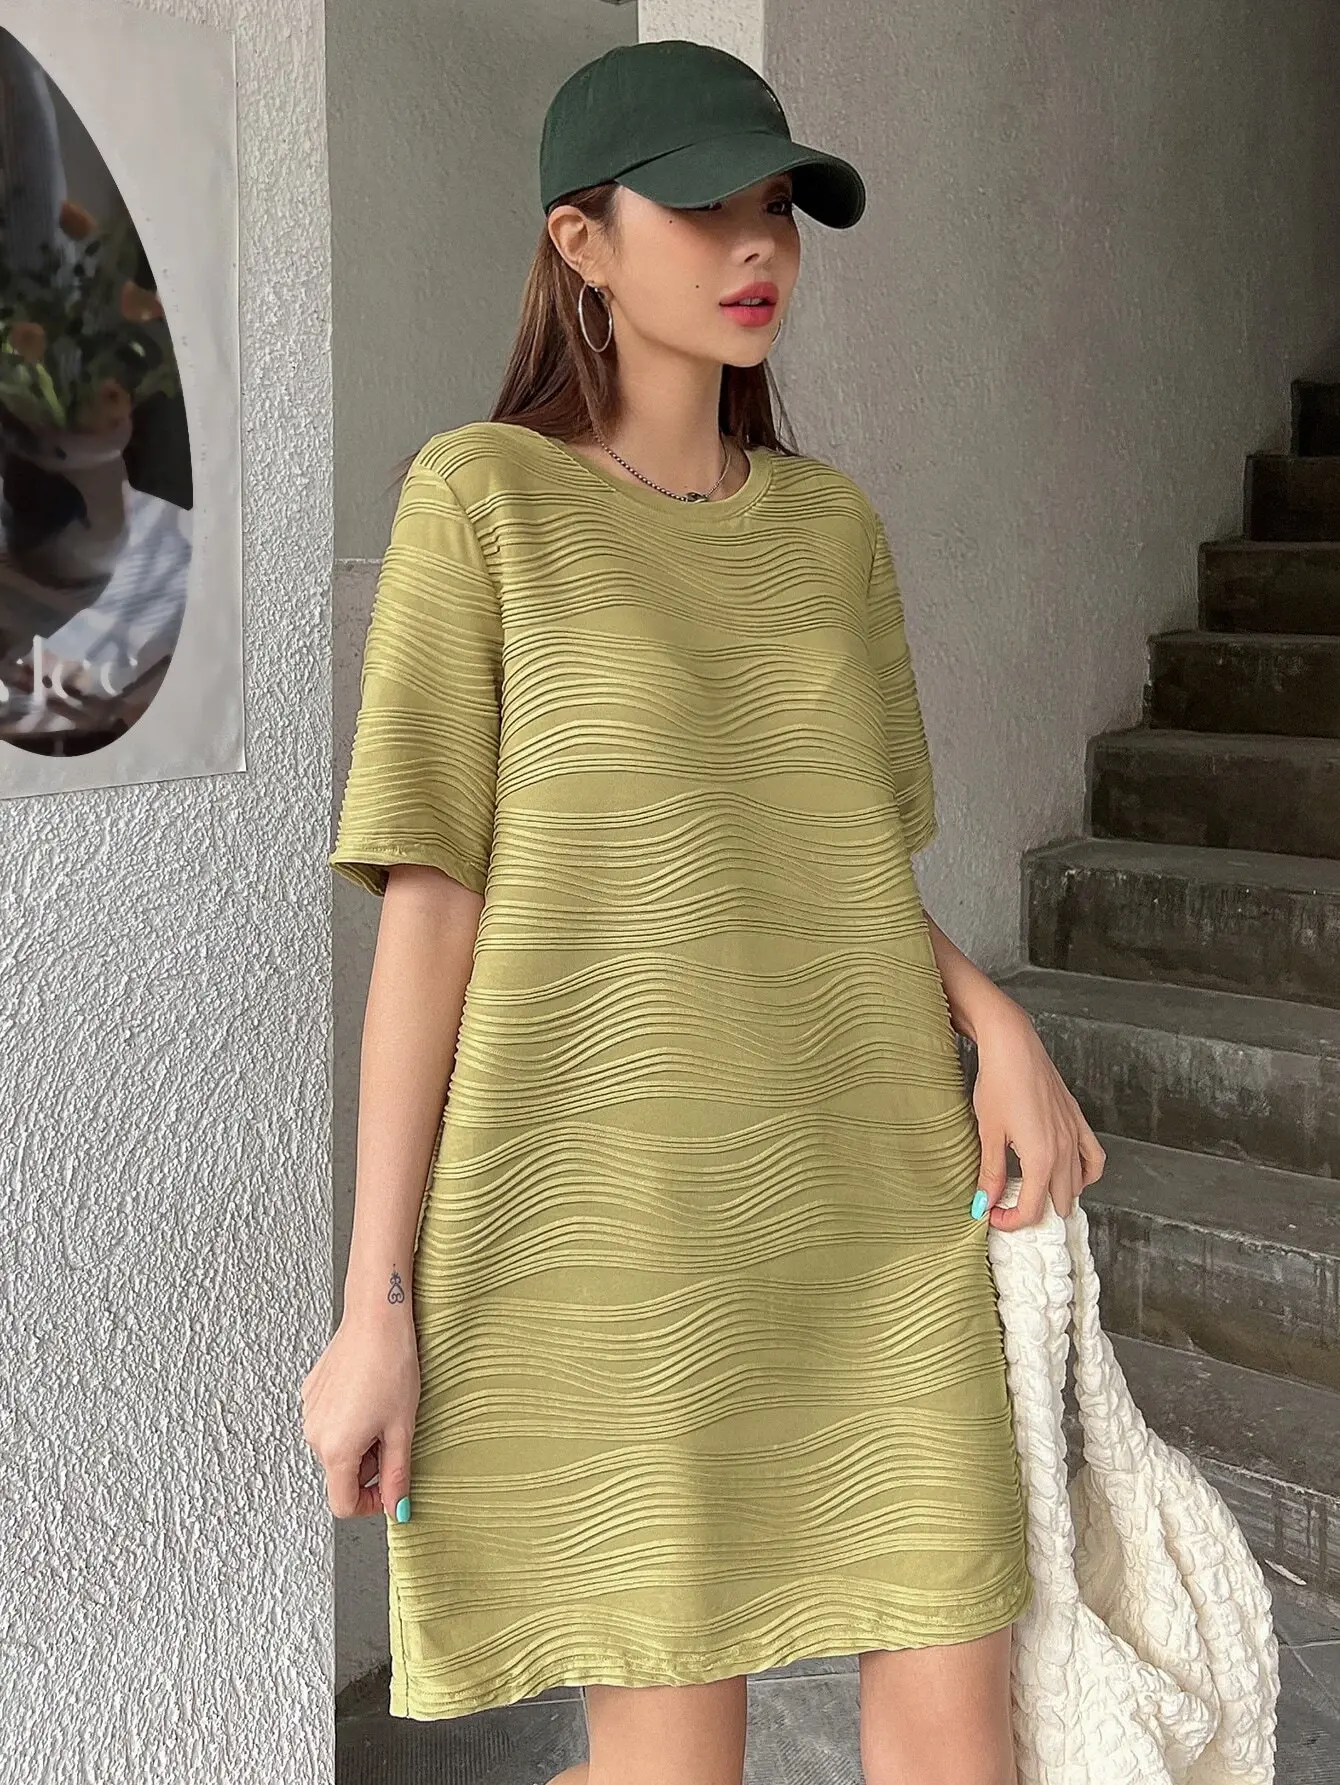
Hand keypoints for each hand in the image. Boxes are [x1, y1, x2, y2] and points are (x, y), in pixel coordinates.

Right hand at [301, 1305, 420, 1519]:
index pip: (342, 1504)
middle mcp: (314, 1434)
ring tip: (383, 1411)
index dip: (369, 1504)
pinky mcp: (310, 1391)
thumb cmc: (392, 1367)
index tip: (389, 1487)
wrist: (376, 1318)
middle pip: (339, 1473)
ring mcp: (309, 1411)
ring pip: (334, 1447)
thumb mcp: (402, 1428)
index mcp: (336, 1449)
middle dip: (368, 1466)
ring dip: (358, 1442)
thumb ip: (396, 1475)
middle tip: (394, 1435)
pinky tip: (368, 1394)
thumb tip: (396, 1509)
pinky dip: (348, 1419)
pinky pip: (328, 1420)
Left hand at [971, 1001, 1105, 1229]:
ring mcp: (1074, 1135)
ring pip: (1078, 1183)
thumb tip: (984, 1204)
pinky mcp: (1077, 1121)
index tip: (992, 1216)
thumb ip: (991, 1173)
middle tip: (1008, 1206)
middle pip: (1058, 1201)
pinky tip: (1071, 1175)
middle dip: (1033, 1210)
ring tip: (1036, 1195)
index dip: (1011, 1221)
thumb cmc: (998, 1084)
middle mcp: (1064, 1151)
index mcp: (1041, 1158)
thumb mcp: (989, 1133)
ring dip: (1060, 1195)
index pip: (1032, 1209)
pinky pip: (1092, 1157)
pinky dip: (1086, 1173)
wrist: (1014, 1046)